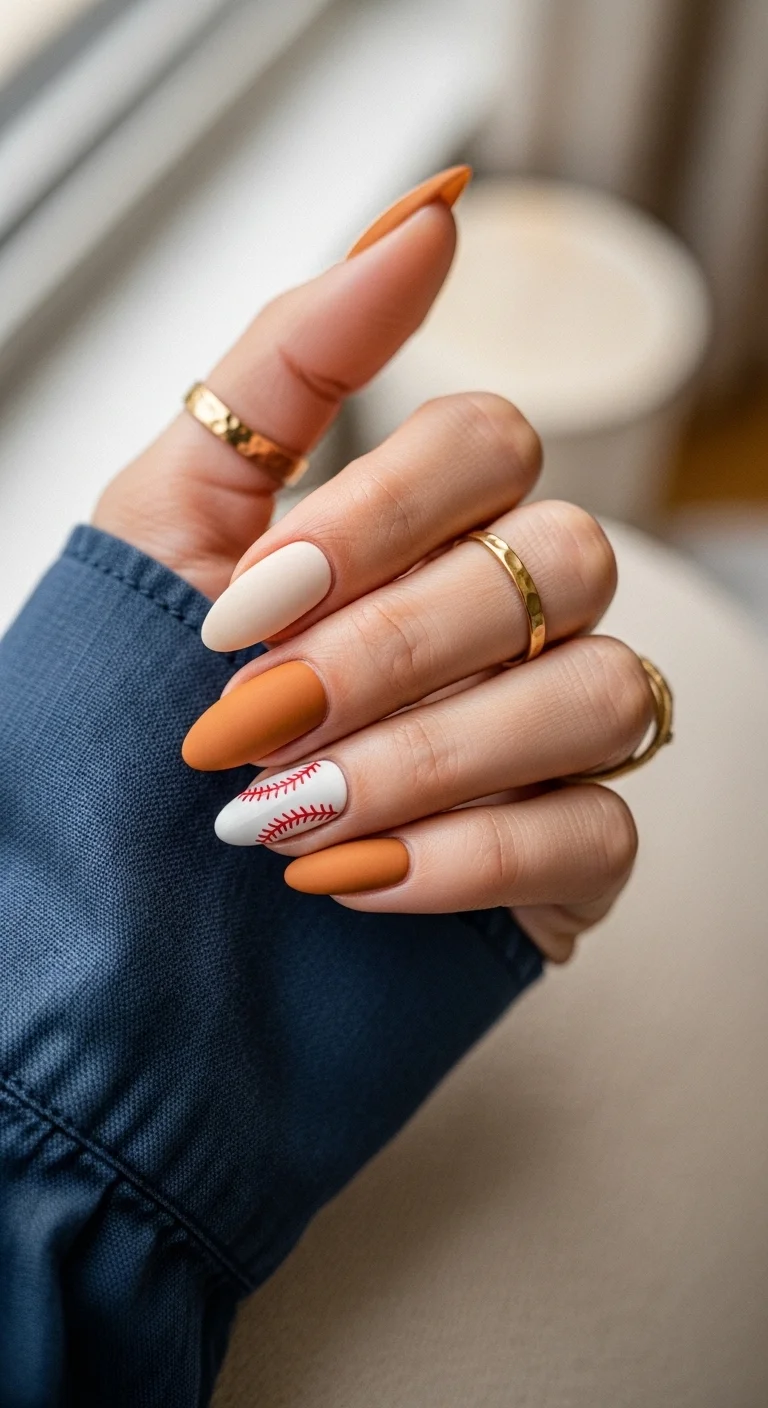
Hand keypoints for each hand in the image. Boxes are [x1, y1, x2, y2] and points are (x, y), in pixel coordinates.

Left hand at [95, 168, 649, 964]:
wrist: (112, 896)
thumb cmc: (142, 696)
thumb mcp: (173, 510)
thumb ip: (295, 359)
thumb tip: (428, 215)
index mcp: (426, 524)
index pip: (493, 445)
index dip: (378, 517)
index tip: (241, 604)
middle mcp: (515, 615)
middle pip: (567, 561)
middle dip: (391, 648)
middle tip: (255, 721)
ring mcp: (554, 735)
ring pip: (600, 694)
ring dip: (430, 755)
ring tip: (287, 812)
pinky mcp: (570, 858)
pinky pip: (599, 834)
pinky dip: (469, 859)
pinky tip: (346, 880)